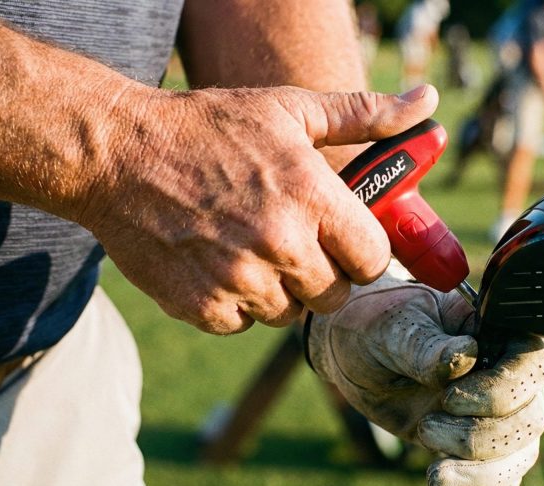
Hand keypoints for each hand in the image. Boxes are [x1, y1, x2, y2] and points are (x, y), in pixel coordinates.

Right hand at [77, 85, 438, 333]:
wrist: (116, 153)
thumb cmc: (209, 127)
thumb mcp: (289, 108)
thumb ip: (364, 114)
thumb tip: (427, 102)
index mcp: (312, 196)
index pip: (373, 259)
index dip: (361, 252)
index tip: (343, 241)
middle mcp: (281, 243)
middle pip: (335, 295)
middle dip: (322, 274)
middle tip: (291, 241)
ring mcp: (239, 279)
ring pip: (289, 314)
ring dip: (278, 291)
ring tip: (250, 248)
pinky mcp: (201, 306)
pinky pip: (243, 325)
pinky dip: (235, 305)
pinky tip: (218, 264)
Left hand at [306, 265, 543, 485]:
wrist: (356, 351)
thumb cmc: (378, 325)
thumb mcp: (394, 329)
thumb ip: (426, 346)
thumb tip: (464, 357)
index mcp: (499, 333)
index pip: (532, 367)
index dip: (499, 392)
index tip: (449, 399)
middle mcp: (510, 375)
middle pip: (529, 420)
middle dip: (479, 438)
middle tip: (427, 429)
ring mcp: (498, 415)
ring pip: (518, 456)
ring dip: (480, 476)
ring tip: (433, 477)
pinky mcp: (478, 448)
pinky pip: (501, 480)